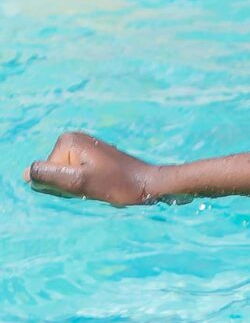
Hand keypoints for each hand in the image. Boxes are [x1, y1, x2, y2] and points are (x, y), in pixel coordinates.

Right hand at [26, 131, 159, 205]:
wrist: (149, 183)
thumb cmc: (118, 184)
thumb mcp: (80, 182)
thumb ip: (51, 176)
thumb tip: (27, 173)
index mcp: (68, 141)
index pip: (48, 170)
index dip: (65, 184)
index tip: (89, 182)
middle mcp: (74, 138)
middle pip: (57, 170)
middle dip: (72, 183)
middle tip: (96, 185)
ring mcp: (85, 145)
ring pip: (68, 174)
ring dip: (81, 184)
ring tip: (102, 184)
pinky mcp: (95, 154)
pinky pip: (79, 172)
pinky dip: (88, 181)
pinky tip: (104, 182)